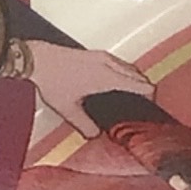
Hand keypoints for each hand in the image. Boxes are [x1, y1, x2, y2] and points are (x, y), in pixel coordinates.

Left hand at [24, 41, 152, 134]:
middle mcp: (107, 64)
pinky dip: (124, 71)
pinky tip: (117, 80)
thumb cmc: (51, 79)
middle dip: (144, 85)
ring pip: (127, 66)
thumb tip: (94, 135)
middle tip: (146, 99)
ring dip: (134, 77)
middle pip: (136, 74)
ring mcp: (101, 56)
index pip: (137, 84)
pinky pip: (118, 62)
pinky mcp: (95, 54)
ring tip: (134, 90)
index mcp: (106, 77)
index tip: (153, 101)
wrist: (38, 59)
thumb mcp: (68, 109)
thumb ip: (83, 124)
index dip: (148, 93)